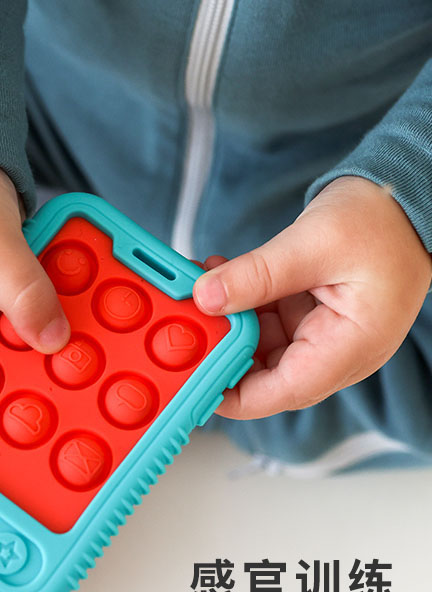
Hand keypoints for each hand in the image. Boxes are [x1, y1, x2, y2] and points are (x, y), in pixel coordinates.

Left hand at [192, 176, 431, 419]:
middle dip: (222, 350)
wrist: (406, 197)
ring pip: (259, 348)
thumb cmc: (382, 220)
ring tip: (200, 288)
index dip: (231, 394)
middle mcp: (336, 353)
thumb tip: (205, 298)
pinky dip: (242, 306)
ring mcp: (322, 337)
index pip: (282, 391)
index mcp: (350, 348)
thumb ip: (257, 274)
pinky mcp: (310, 320)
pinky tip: (219, 280)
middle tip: (185, 324)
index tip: (190, 381)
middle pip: (264, 374)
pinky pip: (266, 325)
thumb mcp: (313, 243)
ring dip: (228, 322)